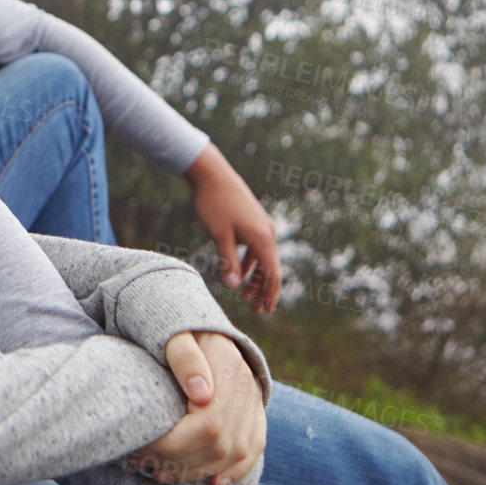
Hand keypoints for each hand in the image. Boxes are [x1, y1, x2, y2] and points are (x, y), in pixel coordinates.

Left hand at [125, 331, 264, 484]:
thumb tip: (200, 394)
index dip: (174, 444)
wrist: (202, 325)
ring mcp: (255, 405)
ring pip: (234, 455)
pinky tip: (211, 482)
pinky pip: (252, 452)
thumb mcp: (174, 333)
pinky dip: (233, 472)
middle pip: (219, 445)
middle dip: (177, 462)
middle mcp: (248, 390)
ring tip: (160, 474)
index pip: (207, 424)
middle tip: (141, 462)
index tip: (142, 446)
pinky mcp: (256, 417)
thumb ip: (184, 357)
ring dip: (197, 472)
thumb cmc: (179, 330)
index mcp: (228, 368)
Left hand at [183, 144, 281, 312]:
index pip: (272, 274)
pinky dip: (251, 262)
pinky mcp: (254, 221)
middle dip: (264, 290)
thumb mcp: (219, 236)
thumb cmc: (214, 204)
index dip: (270, 294)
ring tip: (246, 295)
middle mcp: (268, 232)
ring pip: (264, 258)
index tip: (266, 311)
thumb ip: (228, 262)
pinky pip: (257, 248)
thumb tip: (234, 287)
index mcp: (263, 238)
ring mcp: (262, 226)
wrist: (213, 174)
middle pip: (271, 268)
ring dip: (256, 277)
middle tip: (257, 310)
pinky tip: (241, 272)